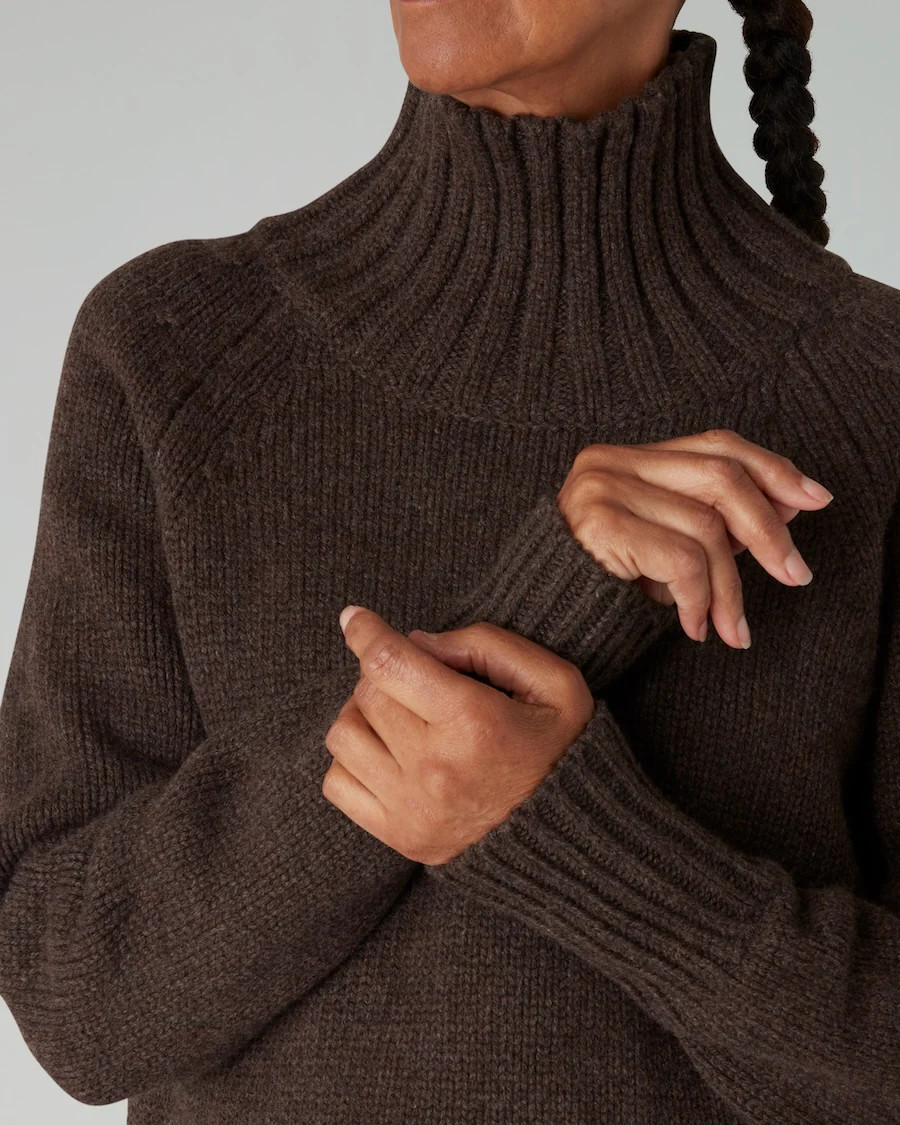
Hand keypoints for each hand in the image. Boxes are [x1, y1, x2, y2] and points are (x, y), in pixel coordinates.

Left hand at [321, 606, 594, 864]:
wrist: (571, 834)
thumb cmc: (560, 747)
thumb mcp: (553, 680)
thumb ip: (486, 645)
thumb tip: (415, 642)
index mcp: (474, 722)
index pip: (389, 663)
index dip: (364, 631)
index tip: (355, 618)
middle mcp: (435, 767)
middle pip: (367, 694)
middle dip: (383, 672)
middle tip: (413, 678)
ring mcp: (412, 807)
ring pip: (344, 735)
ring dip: (363, 714)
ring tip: (397, 714)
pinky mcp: (399, 834)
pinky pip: (337, 783)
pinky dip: (351, 760)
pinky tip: (386, 753)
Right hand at [556, 428, 834, 649]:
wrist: (534, 627)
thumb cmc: (600, 589)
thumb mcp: (662, 543)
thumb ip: (710, 518)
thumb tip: (789, 504)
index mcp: (626, 457)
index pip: (715, 445)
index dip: (773, 468)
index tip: (816, 500)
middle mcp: (610, 462)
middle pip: (721, 477)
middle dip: (769, 530)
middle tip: (796, 575)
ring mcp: (601, 490)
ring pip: (707, 528)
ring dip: (731, 589)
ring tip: (730, 628)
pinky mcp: (600, 526)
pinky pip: (682, 560)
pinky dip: (700, 600)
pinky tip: (694, 626)